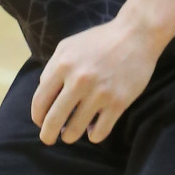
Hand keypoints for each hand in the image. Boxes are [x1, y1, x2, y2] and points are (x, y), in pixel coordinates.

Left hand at [30, 11, 163, 146]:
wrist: (136, 35)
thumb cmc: (100, 40)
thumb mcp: (68, 46)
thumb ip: (52, 69)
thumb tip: (44, 96)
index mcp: (62, 65)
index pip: (40, 102)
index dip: (37, 117)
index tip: (40, 123)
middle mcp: (78, 81)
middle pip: (53, 120)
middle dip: (48, 135)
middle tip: (49, 139)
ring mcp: (99, 94)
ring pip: (75, 130)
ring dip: (70, 136)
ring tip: (71, 133)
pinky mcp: (118, 103)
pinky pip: (99, 132)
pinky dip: (93, 135)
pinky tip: (93, 129)